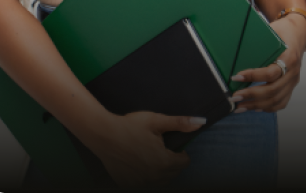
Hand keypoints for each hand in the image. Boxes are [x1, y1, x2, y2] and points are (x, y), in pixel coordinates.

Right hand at [87, 111, 204, 187]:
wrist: (104, 135)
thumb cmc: (131, 125)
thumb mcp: (157, 121)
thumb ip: (180, 123)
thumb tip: (201, 122)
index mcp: (164, 162)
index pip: (184, 163)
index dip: (181, 153)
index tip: (174, 145)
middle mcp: (153, 177)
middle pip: (173, 174)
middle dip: (173, 162)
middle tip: (161, 148)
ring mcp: (140, 183)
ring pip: (160, 181)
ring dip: (161, 171)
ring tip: (151, 154)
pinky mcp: (128, 185)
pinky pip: (144, 183)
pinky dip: (146, 175)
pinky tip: (138, 162)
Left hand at [229, 14, 305, 112]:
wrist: (298, 32)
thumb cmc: (283, 30)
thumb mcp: (272, 30)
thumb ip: (259, 41)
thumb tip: (236, 49)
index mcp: (289, 57)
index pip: (271, 73)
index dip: (253, 77)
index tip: (236, 77)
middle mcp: (293, 72)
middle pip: (273, 90)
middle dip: (251, 95)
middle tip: (234, 97)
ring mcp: (293, 81)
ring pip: (276, 100)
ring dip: (256, 105)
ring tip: (239, 106)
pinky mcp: (291, 86)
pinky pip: (281, 102)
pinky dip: (267, 107)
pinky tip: (254, 107)